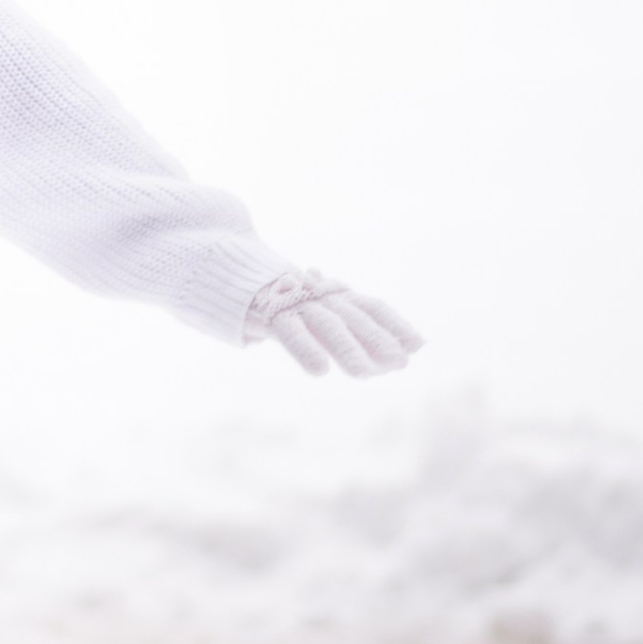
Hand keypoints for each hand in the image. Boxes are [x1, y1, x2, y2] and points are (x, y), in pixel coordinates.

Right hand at [245, 270, 421, 378]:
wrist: (224, 269)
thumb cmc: (277, 299)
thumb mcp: (313, 312)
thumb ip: (345, 334)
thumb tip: (386, 361)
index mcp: (331, 293)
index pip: (370, 306)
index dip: (394, 323)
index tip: (418, 344)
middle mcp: (317, 294)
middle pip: (353, 316)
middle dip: (378, 339)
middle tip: (399, 364)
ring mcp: (292, 301)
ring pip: (326, 324)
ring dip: (348, 349)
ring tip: (366, 374)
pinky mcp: (266, 312)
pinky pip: (289, 331)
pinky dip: (306, 349)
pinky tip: (320, 371)